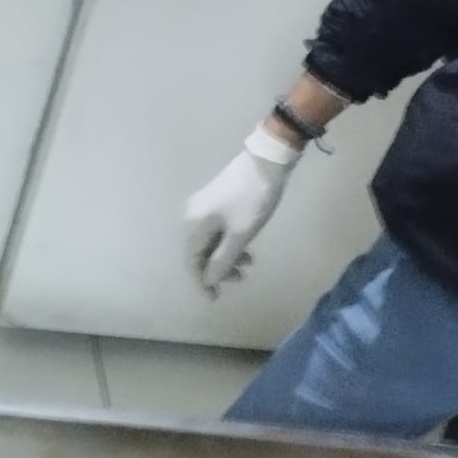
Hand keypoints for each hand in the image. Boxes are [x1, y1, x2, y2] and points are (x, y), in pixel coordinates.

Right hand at [183, 125, 302, 295]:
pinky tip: (245, 247)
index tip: (215, 298)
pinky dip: (227, 243)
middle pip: (200, 253)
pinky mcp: (213, 202)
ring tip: (248, 263)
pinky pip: (215, 231)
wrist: (267, 159)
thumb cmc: (253, 199)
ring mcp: (201, 208)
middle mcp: (190, 218)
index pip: (192, 262)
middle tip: (240, 278)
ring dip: (226, 256)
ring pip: (209, 242)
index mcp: (193, 226)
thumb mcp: (241, 234)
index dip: (202, 282)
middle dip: (218, 269)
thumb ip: (223, 260)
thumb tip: (209, 280)